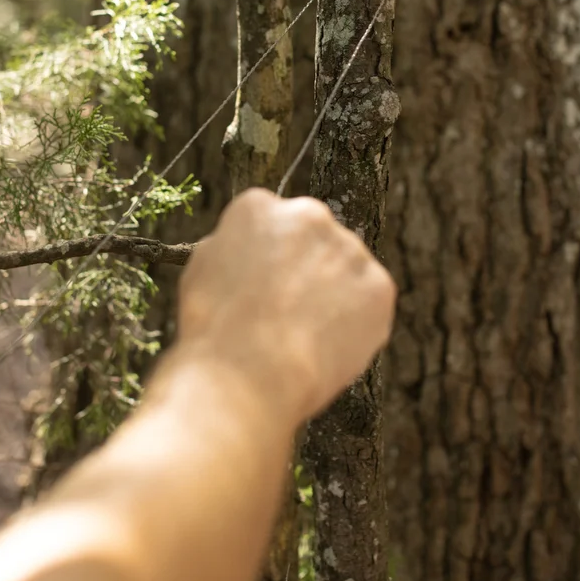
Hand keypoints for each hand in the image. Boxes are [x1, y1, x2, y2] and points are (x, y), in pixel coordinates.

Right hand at [177, 188, 396, 425]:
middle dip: (305, 268)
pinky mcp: (378, 286)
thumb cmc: (213, 329)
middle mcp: (308, 215)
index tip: (262, 286)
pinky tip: (326, 346)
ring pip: (345, 268)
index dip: (266, 258)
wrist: (247, 374)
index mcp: (259, 206)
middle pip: (314, 239)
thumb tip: (251, 253)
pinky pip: (369, 301)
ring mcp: (348, 249)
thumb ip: (233, 247)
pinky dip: (357, 323)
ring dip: (333, 293)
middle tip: (288, 311)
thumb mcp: (201, 269)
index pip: (271, 221)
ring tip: (304, 336)